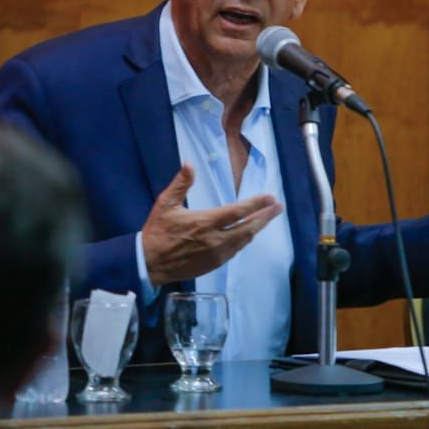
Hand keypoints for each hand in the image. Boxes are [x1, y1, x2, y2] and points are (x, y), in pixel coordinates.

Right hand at [142, 163, 283, 284]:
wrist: (149, 264)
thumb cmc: (157, 232)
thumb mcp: (165, 204)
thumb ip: (181, 183)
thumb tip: (190, 163)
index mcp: (206, 222)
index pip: (238, 212)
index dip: (256, 204)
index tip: (270, 197)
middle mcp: (216, 239)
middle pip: (248, 228)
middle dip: (265, 217)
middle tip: (278, 207)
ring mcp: (217, 254)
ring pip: (244, 240)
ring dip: (257, 228)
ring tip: (267, 218)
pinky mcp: (214, 264)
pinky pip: (235, 251)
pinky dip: (245, 240)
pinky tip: (249, 234)